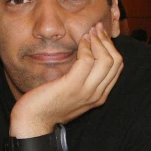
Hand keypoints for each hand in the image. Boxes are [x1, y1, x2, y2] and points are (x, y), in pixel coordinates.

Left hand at [10, 22, 123, 136]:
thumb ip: (82, 79)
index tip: (101, 34)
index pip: (117, 67)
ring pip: (106, 60)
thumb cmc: (49, 105)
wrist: (33, 122)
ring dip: (98, 41)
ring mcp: (86, 91)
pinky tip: (80, 41)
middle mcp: (97, 94)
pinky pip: (87, 61)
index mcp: (99, 96)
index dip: (111, 47)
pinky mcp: (72, 86)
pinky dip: (86, 47)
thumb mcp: (72, 92)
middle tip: (97, 28)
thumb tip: (86, 56)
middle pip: (116, 62)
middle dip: (107, 41)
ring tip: (89, 31)